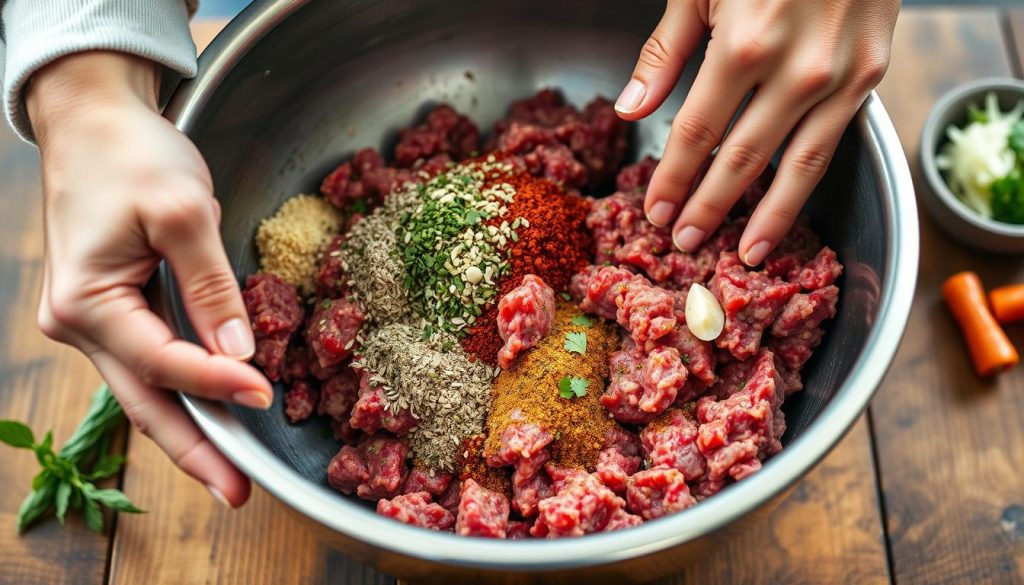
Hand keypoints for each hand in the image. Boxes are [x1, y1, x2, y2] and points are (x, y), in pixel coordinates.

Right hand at [28, 51, 270, 506]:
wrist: (93, 120)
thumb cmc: (130, 154)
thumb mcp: (180, 210)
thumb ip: (210, 285)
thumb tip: (239, 352)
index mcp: (87, 300)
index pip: (163, 359)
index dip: (217, 381)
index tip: (265, 396)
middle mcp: (82, 323)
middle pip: (147, 401)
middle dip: (196, 449)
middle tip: (239, 492)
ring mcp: (96, 321)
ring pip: (150, 389)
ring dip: (194, 426)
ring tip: (233, 471)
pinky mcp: (117, 311)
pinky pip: (154, 362)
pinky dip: (187, 389)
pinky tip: (217, 413)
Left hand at [616, 0, 897, 264]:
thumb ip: (666, 52)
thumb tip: (631, 108)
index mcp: (743, 45)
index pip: (696, 134)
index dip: (673, 178)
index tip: (655, 210)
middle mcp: (796, 70)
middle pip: (741, 160)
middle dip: (708, 207)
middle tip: (686, 241)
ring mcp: (839, 77)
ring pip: (795, 168)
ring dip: (764, 217)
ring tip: (743, 253)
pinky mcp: (871, 77)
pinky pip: (830, 144)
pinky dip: (804, 185)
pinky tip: (785, 210)